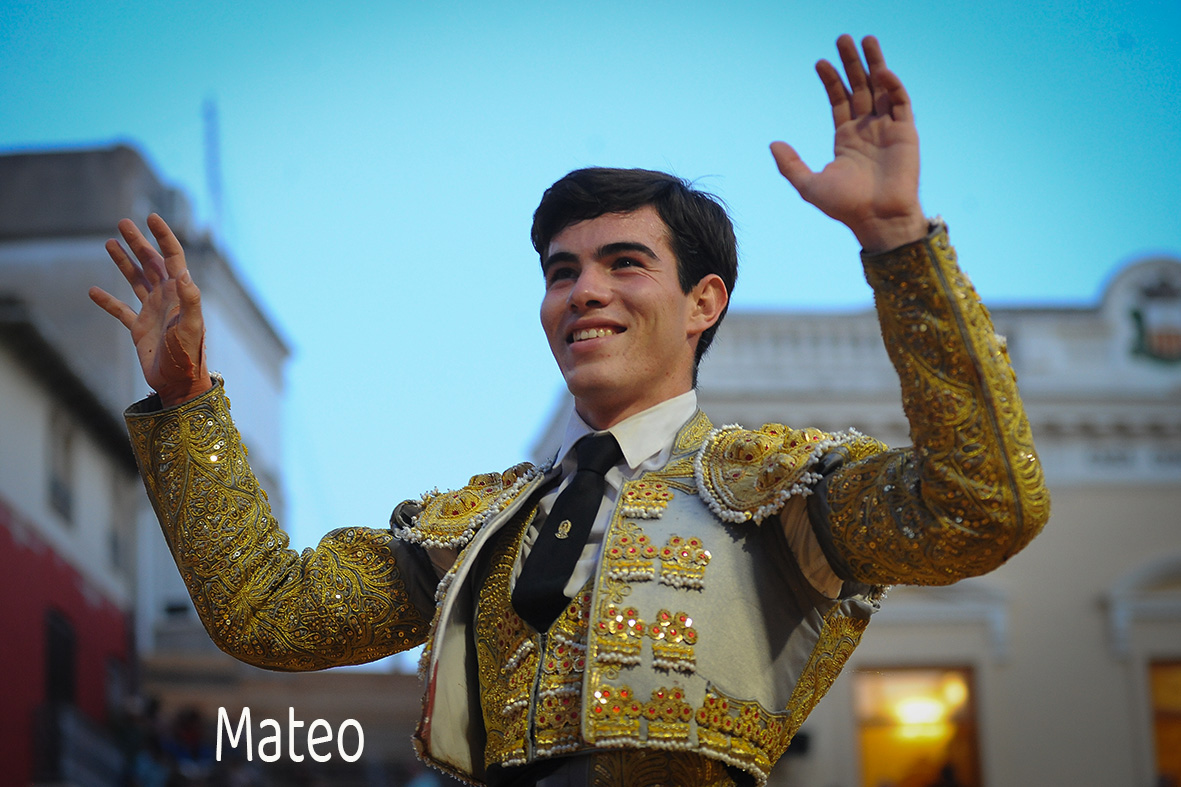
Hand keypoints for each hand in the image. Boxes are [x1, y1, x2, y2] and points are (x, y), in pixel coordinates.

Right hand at [89, 214, 211, 405]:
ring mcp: (152, 312)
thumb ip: (189, 300)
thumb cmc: (189, 356)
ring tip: (109, 242)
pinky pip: (121, 310)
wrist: (180, 385)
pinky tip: (93, 291)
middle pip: (151, 263)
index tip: (151, 217)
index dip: (164, 237)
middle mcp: (167, 299)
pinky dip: (107, 301)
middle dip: (138, 243)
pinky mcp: (139, 329)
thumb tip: (183, 273)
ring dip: (124, 262)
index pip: (173, 258)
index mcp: (180, 294)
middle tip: (122, 223)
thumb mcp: (191, 327)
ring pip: (136, 280)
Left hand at [771, 35, 926, 252]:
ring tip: (865, 40)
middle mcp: (867, 130)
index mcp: (846, 139)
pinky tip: (881, 70)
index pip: (839, 101)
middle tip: (843, 39)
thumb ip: (791, 165)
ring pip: (882, 89)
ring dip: (874, 64)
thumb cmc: (845, 207)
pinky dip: (892, 85)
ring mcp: (887, 130)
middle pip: (860, 88)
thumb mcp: (810, 186)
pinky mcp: (906, 133)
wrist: (877, 220)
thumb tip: (773, 144)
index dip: (831, 82)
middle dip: (851, 64)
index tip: (820, 63)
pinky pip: (901, 103)